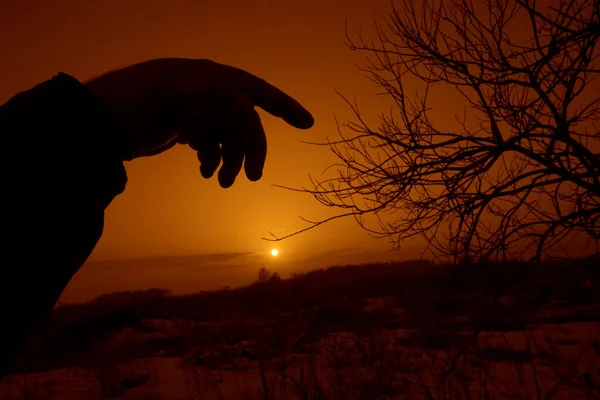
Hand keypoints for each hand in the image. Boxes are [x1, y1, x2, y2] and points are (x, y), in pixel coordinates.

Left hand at [85, 58, 313, 187]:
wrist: (99, 122)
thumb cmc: (134, 105)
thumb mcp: (171, 98)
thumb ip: (210, 97)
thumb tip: (248, 104)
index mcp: (210, 79)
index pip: (256, 90)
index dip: (284, 106)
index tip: (306, 123)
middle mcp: (207, 92)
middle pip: (244, 122)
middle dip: (250, 150)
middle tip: (250, 178)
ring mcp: (196, 110)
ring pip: (228, 136)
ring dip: (229, 159)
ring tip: (219, 181)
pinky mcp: (184, 126)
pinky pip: (211, 142)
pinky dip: (212, 158)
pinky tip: (204, 170)